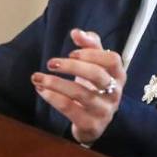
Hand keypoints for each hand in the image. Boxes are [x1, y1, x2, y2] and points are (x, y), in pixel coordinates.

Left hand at [31, 28, 125, 144]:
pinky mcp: (91, 125)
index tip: (71, 52)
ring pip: (81, 93)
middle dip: (72, 67)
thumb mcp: (95, 65)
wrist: (94, 123)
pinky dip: (53, 98)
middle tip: (51, 63)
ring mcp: (104, 110)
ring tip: (38, 77)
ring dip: (56, 83)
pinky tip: (42, 90)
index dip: (92, 54)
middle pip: (97, 75)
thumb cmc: (94, 87)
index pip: (112, 60)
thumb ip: (89, 45)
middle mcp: (115, 93)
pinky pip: (70, 109)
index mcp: (118, 75)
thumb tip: (76, 32)